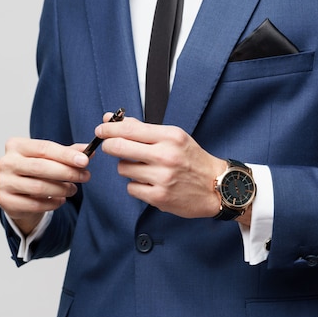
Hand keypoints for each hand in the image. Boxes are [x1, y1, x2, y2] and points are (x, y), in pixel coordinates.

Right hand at [0, 137, 90, 234]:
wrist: (19, 194)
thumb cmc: (36, 172)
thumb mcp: (52, 159)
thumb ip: (69, 153)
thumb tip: (89, 150)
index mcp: (16, 145)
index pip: (44, 148)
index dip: (66, 155)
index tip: (85, 160)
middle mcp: (6, 162)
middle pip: (41, 167)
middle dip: (67, 172)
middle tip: (85, 176)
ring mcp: (2, 181)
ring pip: (38, 187)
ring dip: (61, 189)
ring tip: (73, 189)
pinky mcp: (4, 200)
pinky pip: (33, 204)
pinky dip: (52, 203)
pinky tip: (60, 200)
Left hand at [96, 115, 227, 218]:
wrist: (217, 186)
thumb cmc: (193, 160)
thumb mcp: (174, 137)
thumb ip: (143, 129)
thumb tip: (112, 119)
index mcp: (170, 136)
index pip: (129, 129)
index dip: (109, 129)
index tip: (101, 130)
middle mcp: (166, 155)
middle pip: (119, 147)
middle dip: (109, 146)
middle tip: (110, 147)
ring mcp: (162, 177)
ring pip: (123, 169)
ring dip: (128, 168)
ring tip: (143, 168)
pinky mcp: (159, 197)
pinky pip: (131, 188)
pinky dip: (136, 186)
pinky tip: (150, 183)